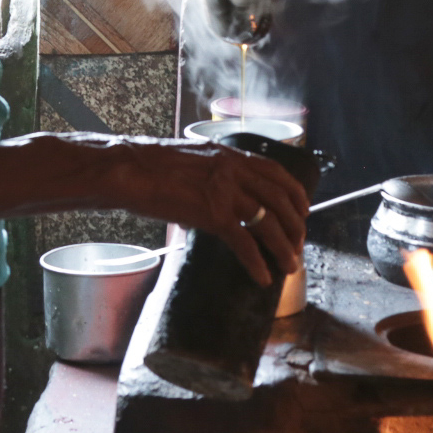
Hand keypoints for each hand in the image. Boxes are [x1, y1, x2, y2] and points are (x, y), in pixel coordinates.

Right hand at [96, 136, 308, 285]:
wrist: (129, 170)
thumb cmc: (150, 167)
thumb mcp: (192, 161)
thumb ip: (210, 177)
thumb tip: (211, 205)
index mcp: (231, 156)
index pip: (276, 173)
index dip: (296, 194)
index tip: (303, 211)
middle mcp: (234, 170)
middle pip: (280, 199)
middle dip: (296, 225)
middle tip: (299, 245)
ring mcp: (225, 191)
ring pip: (269, 222)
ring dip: (285, 247)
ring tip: (291, 267)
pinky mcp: (212, 213)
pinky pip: (244, 242)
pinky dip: (257, 262)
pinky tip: (263, 277)